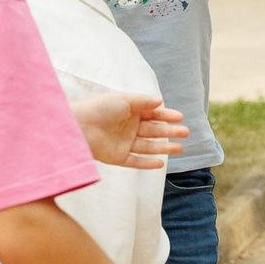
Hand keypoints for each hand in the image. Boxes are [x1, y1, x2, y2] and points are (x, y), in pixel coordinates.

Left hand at [71, 91, 186, 169]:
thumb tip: (160, 101)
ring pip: (148, 146)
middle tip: (186, 132)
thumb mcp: (124, 100)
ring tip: (179, 148)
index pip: (152, 114)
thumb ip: (143, 101)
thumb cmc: (99, 108)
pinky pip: (136, 162)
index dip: (166, 116)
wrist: (79, 126)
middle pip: (153, 130)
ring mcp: (123, 143)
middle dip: (170, 131)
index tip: (180, 117)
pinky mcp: (118, 158)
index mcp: (129, 112)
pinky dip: (148, 163)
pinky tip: (161, 162)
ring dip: (164, 147)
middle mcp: (128, 127)